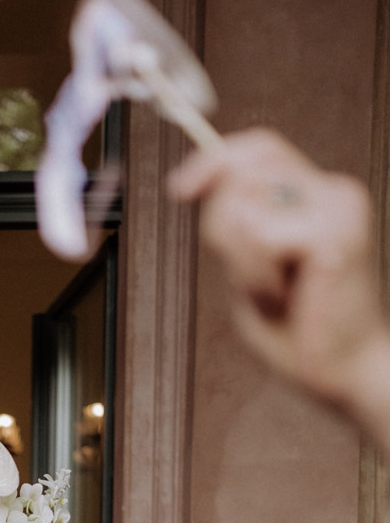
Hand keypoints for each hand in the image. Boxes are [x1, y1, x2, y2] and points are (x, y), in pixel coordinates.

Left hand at [170, 130, 389, 425]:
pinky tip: (286, 299)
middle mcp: (332, 191)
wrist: (343, 374)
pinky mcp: (333, 233)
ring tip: (277, 293)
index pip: (260, 149)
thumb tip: (192, 181)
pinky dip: (257, 277)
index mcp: (316, 196)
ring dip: (242, 265)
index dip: (213, 160)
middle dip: (222, 232)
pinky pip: (258, 238)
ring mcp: (337, 207)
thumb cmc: (298, 331)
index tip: (179, 189)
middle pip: (240, 175)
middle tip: (257, 281)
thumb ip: (232, 226)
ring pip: (242, 208)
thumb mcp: (252, 271)